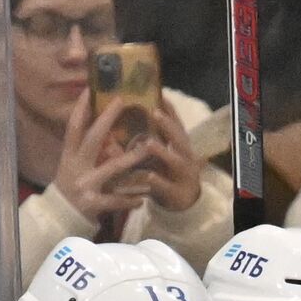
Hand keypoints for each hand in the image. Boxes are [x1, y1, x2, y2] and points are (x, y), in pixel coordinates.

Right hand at [53, 91, 153, 222]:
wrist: (58, 217)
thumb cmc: (71, 188)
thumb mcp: (73, 166)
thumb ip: (86, 152)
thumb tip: (105, 130)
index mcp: (70, 156)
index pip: (73, 128)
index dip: (80, 109)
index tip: (89, 90)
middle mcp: (76, 167)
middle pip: (93, 139)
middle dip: (107, 119)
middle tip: (121, 102)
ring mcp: (85, 185)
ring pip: (112, 168)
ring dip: (131, 158)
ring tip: (147, 147)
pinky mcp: (93, 204)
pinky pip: (117, 200)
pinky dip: (130, 200)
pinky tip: (143, 199)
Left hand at [142, 97, 204, 212]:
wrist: (184, 203)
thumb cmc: (167, 174)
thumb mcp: (159, 157)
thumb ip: (145, 142)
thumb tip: (115, 130)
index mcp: (180, 146)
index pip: (177, 125)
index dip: (170, 111)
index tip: (161, 96)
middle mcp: (185, 157)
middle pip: (179, 139)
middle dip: (168, 126)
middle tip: (155, 112)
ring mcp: (183, 175)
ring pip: (175, 161)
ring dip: (163, 152)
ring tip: (149, 143)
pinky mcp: (177, 193)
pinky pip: (166, 186)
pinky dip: (158, 181)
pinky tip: (149, 176)